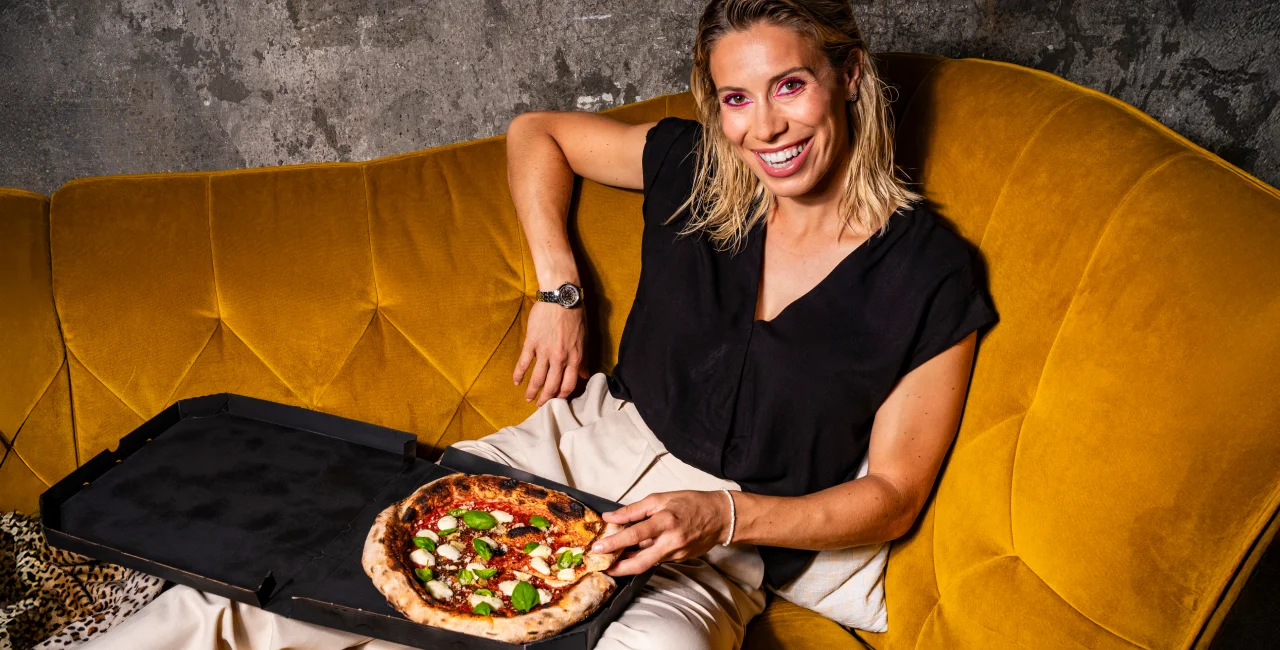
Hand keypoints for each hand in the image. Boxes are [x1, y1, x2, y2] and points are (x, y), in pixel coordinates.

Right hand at [514, 300, 586, 405]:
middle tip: (540, 405)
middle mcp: (560, 358)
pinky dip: (519, 374)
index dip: (562, 395)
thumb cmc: (575, 316)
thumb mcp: (584, 339)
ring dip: (532, 391)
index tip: (557, 400)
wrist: (561, 297)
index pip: (569, 384)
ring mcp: (544, 351)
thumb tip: (584, 374)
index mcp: (574, 357)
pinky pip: (524, 363)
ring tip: (528, 399)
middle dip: (546, 398)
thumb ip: (583, 358)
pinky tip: (516, 382)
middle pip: (552, 385)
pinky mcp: (532, 343)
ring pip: (538, 378)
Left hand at [591, 490, 730, 575]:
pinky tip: (633, 552)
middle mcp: (671, 541)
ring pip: (647, 562)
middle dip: (619, 568)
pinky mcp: (680, 559)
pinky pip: (657, 559)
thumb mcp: (661, 498)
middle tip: (602, 567)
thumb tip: (611, 517)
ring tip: (613, 558)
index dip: (615, 542)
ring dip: (629, 562)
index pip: (635, 534)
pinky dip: (643, 556)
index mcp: (666, 521)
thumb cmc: (691, 503)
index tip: (598, 548)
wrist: (721, 517)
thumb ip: (634, 510)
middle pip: (640, 562)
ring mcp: (676, 553)